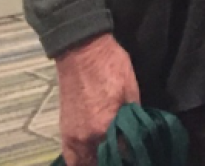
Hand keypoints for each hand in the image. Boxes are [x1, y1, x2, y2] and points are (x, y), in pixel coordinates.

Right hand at [55, 33, 139, 165]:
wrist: (81, 50)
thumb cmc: (111, 66)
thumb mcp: (131, 90)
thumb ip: (133, 118)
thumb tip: (139, 135)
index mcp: (105, 128)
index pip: (122, 155)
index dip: (132, 155)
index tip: (140, 153)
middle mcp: (86, 138)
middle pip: (101, 162)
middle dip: (114, 160)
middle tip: (124, 154)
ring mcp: (72, 136)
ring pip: (83, 163)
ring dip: (96, 162)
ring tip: (108, 158)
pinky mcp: (64, 130)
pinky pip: (70, 156)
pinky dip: (80, 161)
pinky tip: (90, 158)